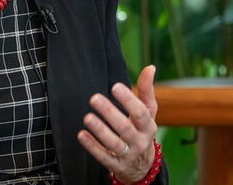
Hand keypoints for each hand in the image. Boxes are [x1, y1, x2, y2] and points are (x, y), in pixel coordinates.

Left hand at [78, 65, 159, 181]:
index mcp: (149, 126)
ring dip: (100, 130)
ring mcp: (128, 155)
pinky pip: (103, 156)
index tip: (115, 87)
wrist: (142, 165)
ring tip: (87, 117)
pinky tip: (81, 134)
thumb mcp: (148, 112)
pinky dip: (92, 146)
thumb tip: (150, 67)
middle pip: (125, 127)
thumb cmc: (142, 130)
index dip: (128, 100)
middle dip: (109, 113)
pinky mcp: (116, 165)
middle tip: (94, 98)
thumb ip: (147, 90)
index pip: (140, 112)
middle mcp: (140, 141)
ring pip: (113, 143)